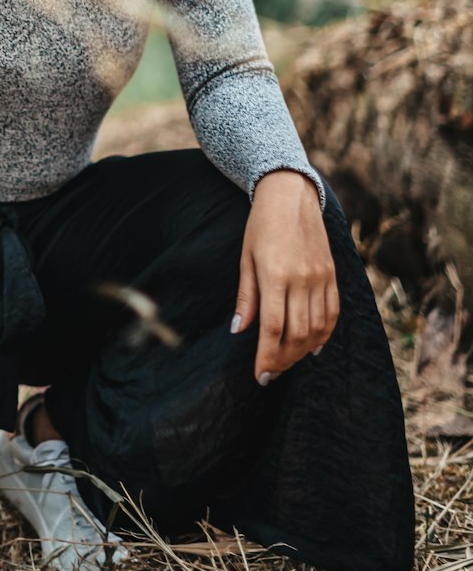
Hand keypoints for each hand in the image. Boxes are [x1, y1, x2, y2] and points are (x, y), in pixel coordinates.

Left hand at [230, 168, 338, 383]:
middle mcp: (302, 278)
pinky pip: (332, 313)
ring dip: (301, 352)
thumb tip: (239, 330)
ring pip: (317, 328)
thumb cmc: (261, 225)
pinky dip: (323, 335)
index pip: (274, 328)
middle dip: (283, 360)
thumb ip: (246, 296)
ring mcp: (321, 277)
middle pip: (297, 334)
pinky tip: (311, 347)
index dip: (267, 357)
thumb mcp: (246, 257)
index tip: (260, 375)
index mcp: (276, 274)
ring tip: (286, 362)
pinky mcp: (332, 275)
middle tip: (270, 374)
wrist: (291, 195)